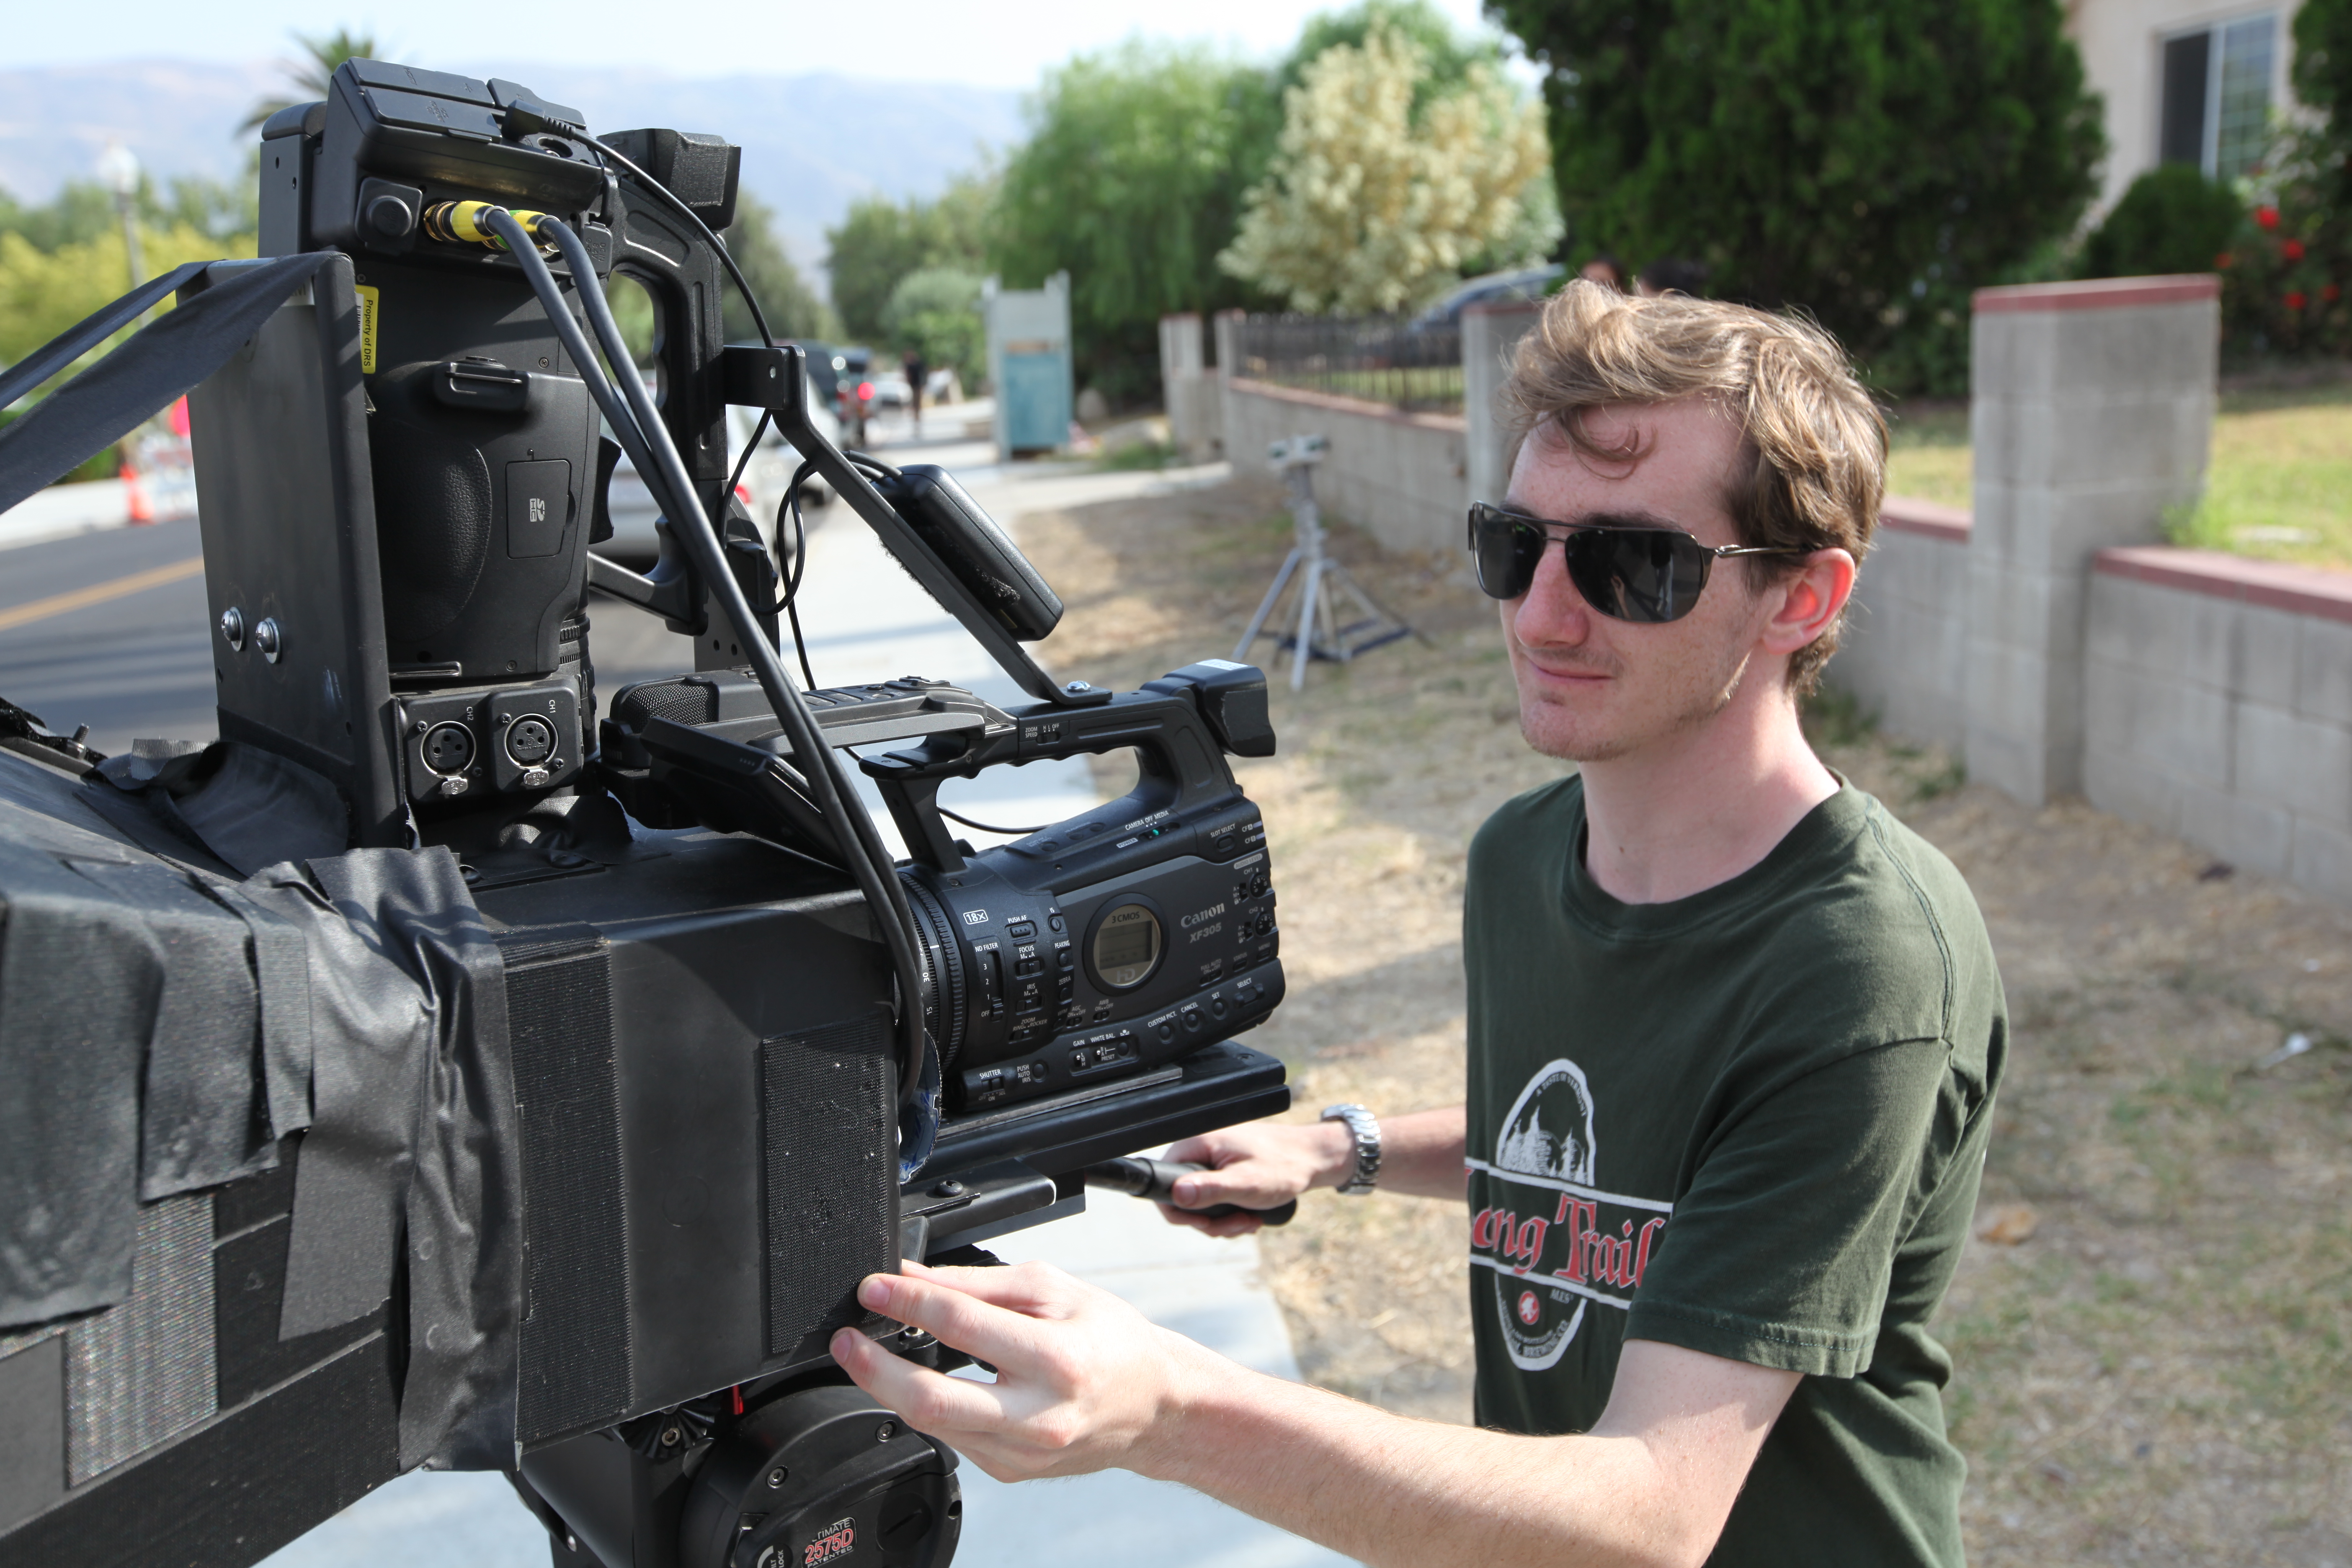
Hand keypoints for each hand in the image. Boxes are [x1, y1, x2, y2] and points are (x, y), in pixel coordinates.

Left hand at [828, 1260, 1208, 1481]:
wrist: (1152, 1406)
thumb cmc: (1110, 1340)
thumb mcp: (1053, 1290)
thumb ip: (978, 1284)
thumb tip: (913, 1275)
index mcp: (1057, 1360)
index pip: (961, 1327)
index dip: (907, 1302)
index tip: (873, 1286)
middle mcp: (1039, 1416)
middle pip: (930, 1399)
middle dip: (874, 1366)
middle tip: (845, 1338)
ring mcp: (1022, 1453)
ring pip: (932, 1424)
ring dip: (889, 1388)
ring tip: (868, 1354)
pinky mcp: (1009, 1471)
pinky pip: (951, 1437)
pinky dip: (927, 1407)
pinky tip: (919, 1382)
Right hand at [1157, 1121, 1350, 1235]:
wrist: (1314, 1159)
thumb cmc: (1284, 1166)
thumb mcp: (1247, 1183)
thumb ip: (1210, 1189)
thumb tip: (1176, 1195)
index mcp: (1199, 1144)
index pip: (1163, 1179)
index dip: (1179, 1209)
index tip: (1206, 1222)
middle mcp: (1201, 1149)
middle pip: (1182, 1198)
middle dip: (1209, 1221)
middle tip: (1237, 1224)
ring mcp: (1213, 1162)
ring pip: (1200, 1204)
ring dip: (1223, 1221)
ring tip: (1250, 1220)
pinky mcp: (1224, 1172)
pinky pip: (1214, 1200)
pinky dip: (1229, 1214)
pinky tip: (1250, 1216)